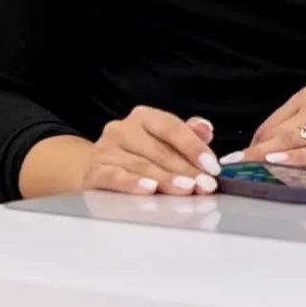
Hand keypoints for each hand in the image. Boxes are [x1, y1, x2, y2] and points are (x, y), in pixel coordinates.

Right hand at [82, 106, 221, 195]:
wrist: (94, 168)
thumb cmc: (138, 155)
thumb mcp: (163, 141)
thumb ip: (188, 134)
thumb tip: (205, 130)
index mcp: (143, 117)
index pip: (172, 127)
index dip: (194, 146)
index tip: (211, 166)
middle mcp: (122, 129)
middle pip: (159, 149)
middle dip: (186, 169)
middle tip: (204, 184)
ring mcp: (105, 150)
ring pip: (141, 164)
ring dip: (166, 179)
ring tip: (186, 189)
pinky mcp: (94, 172)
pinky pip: (114, 176)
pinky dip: (133, 183)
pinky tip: (149, 189)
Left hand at [232, 82, 305, 167]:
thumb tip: (277, 145)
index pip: (272, 122)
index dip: (252, 142)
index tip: (234, 158)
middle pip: (276, 132)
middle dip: (251, 152)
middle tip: (227, 168)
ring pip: (290, 140)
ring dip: (263, 156)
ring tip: (242, 169)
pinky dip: (294, 157)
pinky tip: (277, 163)